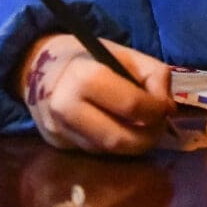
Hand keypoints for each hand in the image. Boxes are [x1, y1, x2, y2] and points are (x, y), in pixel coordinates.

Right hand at [19, 34, 172, 155]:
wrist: (38, 66)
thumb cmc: (88, 56)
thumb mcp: (123, 53)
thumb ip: (153, 74)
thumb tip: (169, 108)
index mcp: (82, 77)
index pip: (131, 105)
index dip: (156, 110)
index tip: (165, 107)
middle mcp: (65, 108)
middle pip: (119, 139)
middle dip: (148, 137)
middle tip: (159, 126)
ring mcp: (59, 131)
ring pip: (109, 152)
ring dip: (134, 144)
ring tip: (143, 128)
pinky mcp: (58, 146)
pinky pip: (96, 153)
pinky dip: (116, 145)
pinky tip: (120, 130)